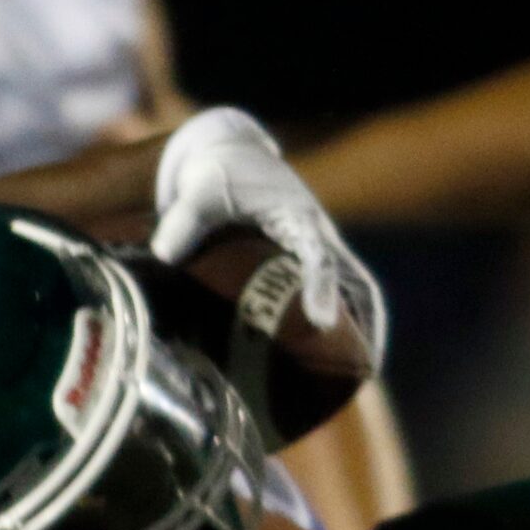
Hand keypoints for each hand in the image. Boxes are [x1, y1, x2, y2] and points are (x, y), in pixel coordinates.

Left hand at [152, 108, 388, 360]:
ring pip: (357, 290)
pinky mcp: (311, 259)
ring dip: (365, 329)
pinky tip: (341, 360)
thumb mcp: (199, 187)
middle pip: (355, 280)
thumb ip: (184, 218)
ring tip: (362, 375)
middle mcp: (318, 234)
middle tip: (365, 367)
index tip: (322, 321)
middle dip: (364, 322)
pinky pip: (342, 292)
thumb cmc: (219, 172)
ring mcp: (320, 247)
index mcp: (296, 215)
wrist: (232, 155)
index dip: (321, 287)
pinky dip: (351, 323)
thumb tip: (164, 254)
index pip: (317, 255)